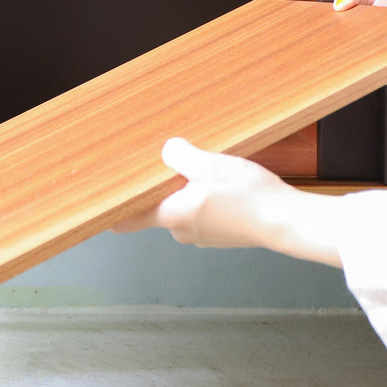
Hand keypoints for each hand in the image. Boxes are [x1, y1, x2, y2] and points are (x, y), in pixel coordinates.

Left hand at [110, 138, 341, 265]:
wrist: (286, 221)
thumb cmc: (248, 198)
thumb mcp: (209, 165)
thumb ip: (181, 155)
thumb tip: (168, 150)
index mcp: (171, 216)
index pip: (128, 220)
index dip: (113, 211)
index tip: (100, 203)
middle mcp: (183, 232)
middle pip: (160, 206)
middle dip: (166, 185)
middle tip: (178, 163)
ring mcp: (204, 236)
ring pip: (186, 207)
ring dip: (192, 190)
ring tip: (212, 172)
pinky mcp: (223, 234)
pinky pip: (206, 212)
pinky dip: (211, 199)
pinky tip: (229, 185)